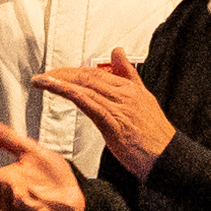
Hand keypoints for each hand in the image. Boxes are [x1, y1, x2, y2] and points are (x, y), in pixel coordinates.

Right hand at [0, 119, 86, 210]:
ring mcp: (27, 209)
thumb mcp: (27, 149)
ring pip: (9, 208)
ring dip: (5, 198)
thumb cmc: (50, 173)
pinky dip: (25, 208)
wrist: (75, 189)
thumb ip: (5, 138)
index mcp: (6, 182)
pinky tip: (21, 198)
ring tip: (5, 183)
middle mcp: (13, 198)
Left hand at [32, 57, 174, 176]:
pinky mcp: (114, 121)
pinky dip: (70, 92)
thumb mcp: (143, 99)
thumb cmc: (155, 136)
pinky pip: (88, 102)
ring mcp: (119, 106)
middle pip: (88, 76)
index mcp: (130, 88)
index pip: (97, 72)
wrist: (168, 158)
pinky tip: (56, 89)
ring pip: (86, 86)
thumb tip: (117, 52)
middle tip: (44, 77)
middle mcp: (124, 93)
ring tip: (42, 81)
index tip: (57, 74)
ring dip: (60, 81)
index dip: (74, 71)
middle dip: (62, 74)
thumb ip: (128, 75)